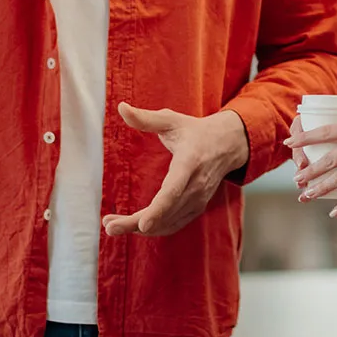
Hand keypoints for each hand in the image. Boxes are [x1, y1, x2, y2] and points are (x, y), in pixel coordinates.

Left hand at [102, 104, 248, 237]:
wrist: (227, 145)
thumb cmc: (194, 130)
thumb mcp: (171, 119)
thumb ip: (145, 118)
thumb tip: (121, 107)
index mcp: (189, 162)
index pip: (174, 190)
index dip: (158, 209)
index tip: (142, 224)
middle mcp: (196, 186)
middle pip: (165, 212)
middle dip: (135, 224)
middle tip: (109, 227)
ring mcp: (198, 200)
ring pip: (167, 223)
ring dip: (139, 228)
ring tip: (112, 225)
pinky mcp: (196, 208)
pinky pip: (173, 224)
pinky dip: (154, 229)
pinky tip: (133, 226)